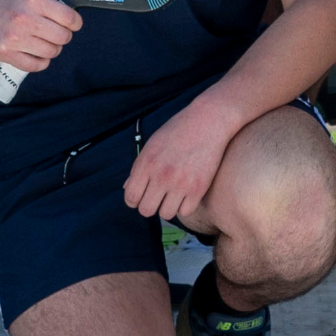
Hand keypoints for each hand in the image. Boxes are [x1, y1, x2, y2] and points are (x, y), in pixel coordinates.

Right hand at [0, 0, 81, 76]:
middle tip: (56, 33)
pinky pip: (36, 65)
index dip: (75, 23)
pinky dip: (40, 62)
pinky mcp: (6, 54)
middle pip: (63, 37)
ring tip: (43, 42)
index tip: (72, 24)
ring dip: (51, 49)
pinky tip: (36, 52)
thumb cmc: (10, 1)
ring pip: (51, 52)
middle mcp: (24, 19)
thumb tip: (71, 10)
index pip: (69, 18)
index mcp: (34, 0)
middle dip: (63, 36)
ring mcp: (14, 38)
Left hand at [120, 94, 239, 220]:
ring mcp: (181, 183)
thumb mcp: (153, 144)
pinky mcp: (199, 188)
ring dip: (168, 206)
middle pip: (146, 210)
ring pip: (166, 214)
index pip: (131, 197)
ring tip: (173, 194)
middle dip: (150, 205)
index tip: (142, 195)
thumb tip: (127, 188)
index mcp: (146, 163)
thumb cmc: (178, 131)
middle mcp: (162, 175)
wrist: (208, 120)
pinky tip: (187, 192)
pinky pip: (186, 212)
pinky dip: (185, 205)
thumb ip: (139, 167)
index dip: (134, 200)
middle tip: (158, 196)